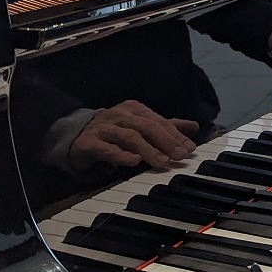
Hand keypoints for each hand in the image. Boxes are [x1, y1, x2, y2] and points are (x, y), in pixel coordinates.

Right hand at [70, 100, 198, 170]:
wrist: (76, 136)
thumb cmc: (114, 131)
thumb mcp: (141, 126)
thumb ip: (166, 126)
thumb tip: (194, 126)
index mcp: (134, 109)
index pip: (159, 121)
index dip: (176, 135)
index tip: (190, 149)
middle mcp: (120, 115)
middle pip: (147, 127)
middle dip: (166, 141)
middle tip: (180, 156)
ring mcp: (103, 128)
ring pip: (129, 137)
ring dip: (149, 150)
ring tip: (163, 162)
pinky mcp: (89, 143)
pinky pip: (107, 148)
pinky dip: (122, 155)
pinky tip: (134, 162)